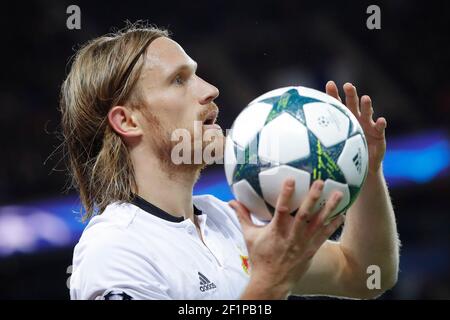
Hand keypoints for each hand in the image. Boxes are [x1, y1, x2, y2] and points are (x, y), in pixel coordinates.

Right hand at [229, 179, 344, 298]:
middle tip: (321, 182)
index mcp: (276, 231)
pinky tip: (342, 213)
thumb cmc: (260, 257)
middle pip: (305, 215)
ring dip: (329, 208)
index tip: (291, 179)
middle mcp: (292, 236)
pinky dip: (333, 224)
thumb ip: (243, 216)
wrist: (272, 281)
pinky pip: (325, 235)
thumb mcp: (249, 236)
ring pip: (319, 223)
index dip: (286, 194)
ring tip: (338, 194)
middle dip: (313, 197)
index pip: (281, 210)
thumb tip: (232, 202)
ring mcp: (304, 243)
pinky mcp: (312, 250)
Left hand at [326, 81, 386, 174]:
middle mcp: (356, 118)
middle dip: (351, 94)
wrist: (362, 166)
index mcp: (344, 118)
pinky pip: (380, 128)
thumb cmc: (345, 154)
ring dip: (367, 105)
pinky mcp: (379, 134)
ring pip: (367, 112)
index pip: (337, 104)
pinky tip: (381, 120)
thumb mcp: (331, 147)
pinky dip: (381, 124)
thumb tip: (296, 139)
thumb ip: (318, 141)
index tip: (330, 84)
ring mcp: (368, 125)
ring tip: (365, 98)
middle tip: (348, 86)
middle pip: (353, 103)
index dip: (334, 94)